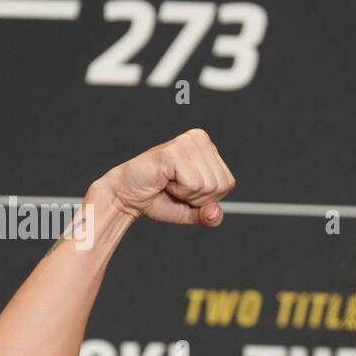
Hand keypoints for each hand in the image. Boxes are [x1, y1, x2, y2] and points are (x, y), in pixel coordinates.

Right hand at [96, 128, 235, 225]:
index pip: (227, 184)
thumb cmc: (159, 198)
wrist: (127, 196)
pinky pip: (193, 185)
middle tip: (175, 187)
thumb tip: (215, 212)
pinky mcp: (175, 151)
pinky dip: (179, 191)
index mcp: (207, 147)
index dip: (207, 198)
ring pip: (208, 186)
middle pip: (220, 185)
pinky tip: (165, 180)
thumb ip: (210, 216)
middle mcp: (200, 139)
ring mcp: (187, 143)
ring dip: (187, 194)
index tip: (185, 189)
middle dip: (197, 197)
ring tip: (169, 183)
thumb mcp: (192, 211)